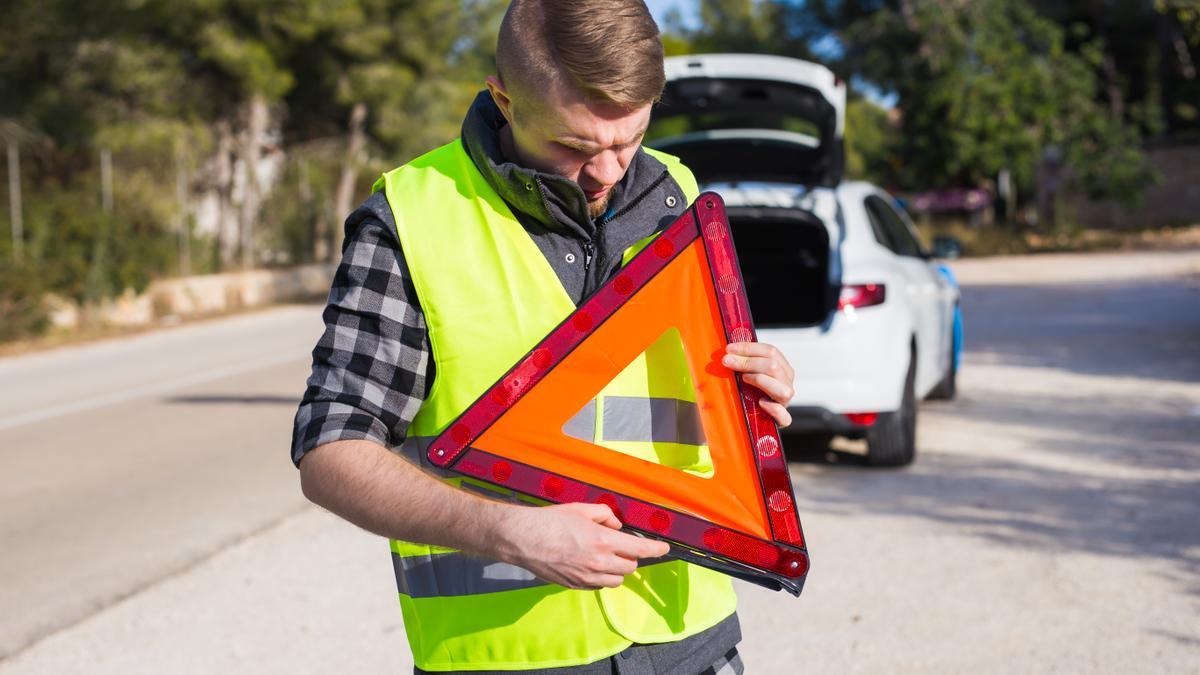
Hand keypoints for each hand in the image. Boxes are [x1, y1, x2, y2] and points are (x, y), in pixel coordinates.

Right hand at [496, 502, 669, 589]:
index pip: (640, 549)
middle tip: (620, 545)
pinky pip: (598, 585)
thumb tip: (616, 525)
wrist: (523, 539)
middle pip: (630, 567)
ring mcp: (587, 577)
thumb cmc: (551, 521)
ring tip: (604, 557)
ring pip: (616, 580)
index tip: (664, 548)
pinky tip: (589, 564)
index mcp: (603, 541)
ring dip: (617, 570)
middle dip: (630, 557)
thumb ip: (605, 515)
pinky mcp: (576, 585)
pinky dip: (601, 577)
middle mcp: (599, 562)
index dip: (656, 549)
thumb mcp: (581, 509)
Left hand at [722, 342, 794, 426]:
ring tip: (743, 379)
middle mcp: (787, 382)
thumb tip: (727, 351)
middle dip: (747, 362)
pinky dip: (774, 409)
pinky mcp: (782, 420)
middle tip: (726, 361)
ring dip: (760, 380)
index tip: (729, 349)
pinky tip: (761, 403)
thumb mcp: (750, 372)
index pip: (770, 351)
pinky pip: (784, 417)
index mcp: (782, 367)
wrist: (753, 416)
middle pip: (773, 366)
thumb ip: (744, 361)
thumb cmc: (749, 390)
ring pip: (782, 389)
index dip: (749, 348)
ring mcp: (785, 401)